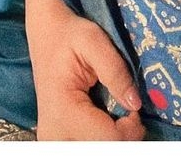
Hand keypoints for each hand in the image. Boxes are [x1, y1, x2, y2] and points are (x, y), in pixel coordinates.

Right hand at [24, 0, 145, 140]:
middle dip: (122, 138)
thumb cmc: (68, 33)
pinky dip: (100, 138)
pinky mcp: (55, 138)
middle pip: (100, 150)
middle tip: (129, 116)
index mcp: (63, 109)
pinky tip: (105, 121)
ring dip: (110, 139)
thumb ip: (115, 71)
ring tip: (118, 119)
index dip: (131, 129)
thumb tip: (135, 103)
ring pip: (92, 150)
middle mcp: (53, 132)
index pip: (108, 139)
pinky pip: (85, 146)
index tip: (136, 109)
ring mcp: (52, 138)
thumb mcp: (93, 39)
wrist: (44, 32)